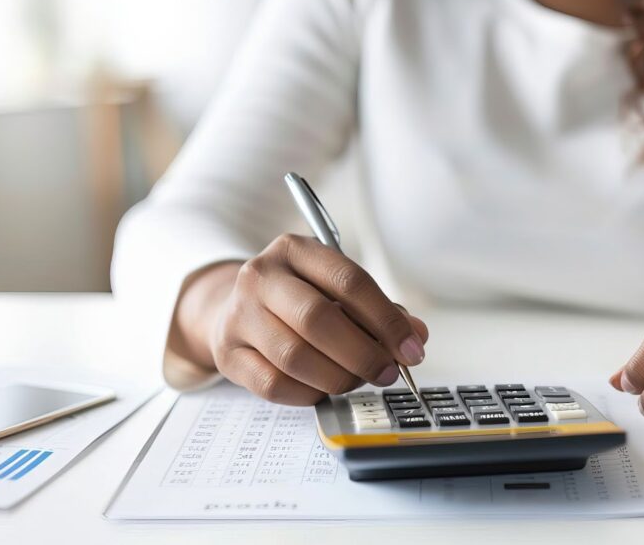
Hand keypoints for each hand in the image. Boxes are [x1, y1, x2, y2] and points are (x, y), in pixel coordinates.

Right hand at [183, 234, 428, 404]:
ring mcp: (239, 315)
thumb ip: (378, 311)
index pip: (349, 281)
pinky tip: (325, 388)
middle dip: (363, 353)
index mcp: (295, 250)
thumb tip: (416, 336)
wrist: (232, 309)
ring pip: (295, 357)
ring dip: (339, 377)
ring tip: (359, 380)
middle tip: (388, 372)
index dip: (386, 319)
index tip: (412, 348)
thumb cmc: (298, 299)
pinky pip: (274, 385)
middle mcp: (261, 277)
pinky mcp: (227, 354)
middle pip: (318, 319)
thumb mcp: (336, 290)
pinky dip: (309, 393)